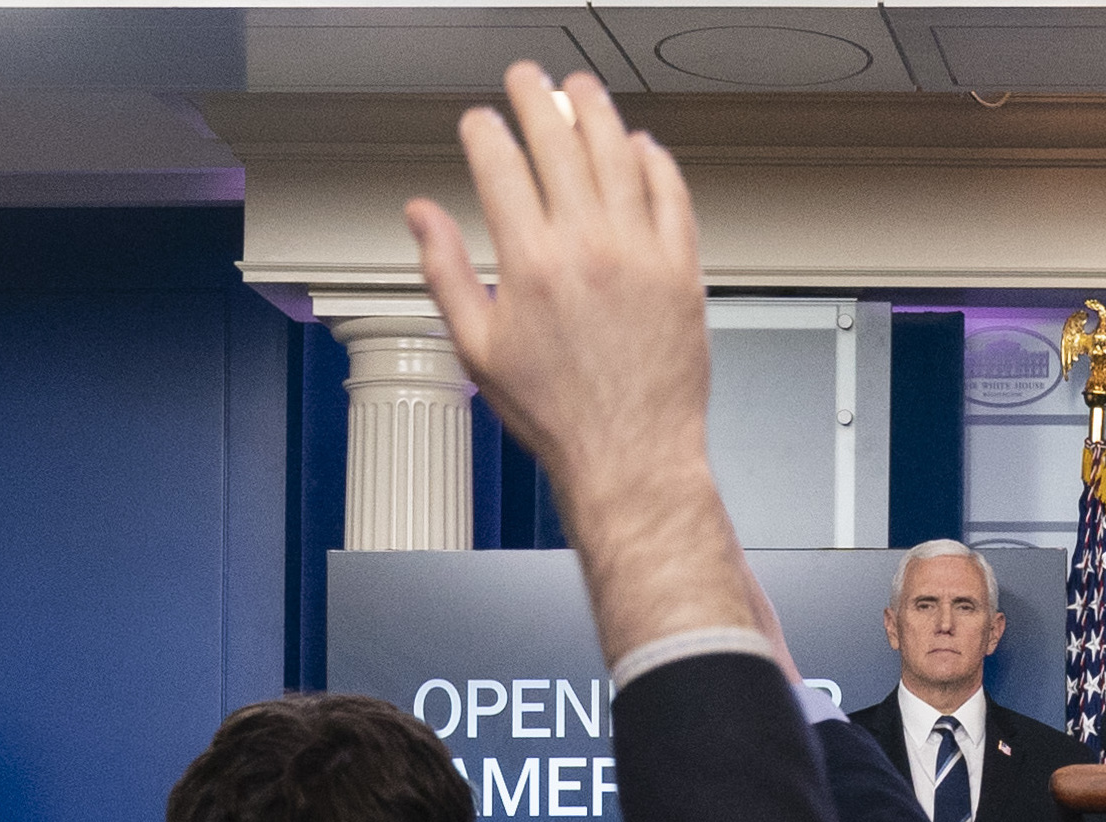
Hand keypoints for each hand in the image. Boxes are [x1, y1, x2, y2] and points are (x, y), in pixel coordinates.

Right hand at [406, 66, 759, 663]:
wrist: (631, 457)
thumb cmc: (560, 417)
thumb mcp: (478, 349)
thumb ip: (445, 272)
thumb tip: (421, 216)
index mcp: (529, 263)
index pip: (500, 165)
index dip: (485, 132)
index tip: (480, 122)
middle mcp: (588, 248)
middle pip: (560, 142)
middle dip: (537, 98)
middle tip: (528, 80)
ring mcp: (642, 255)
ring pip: (619, 155)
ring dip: (597, 112)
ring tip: (582, 91)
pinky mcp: (683, 271)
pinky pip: (673, 195)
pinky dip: (656, 161)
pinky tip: (642, 147)